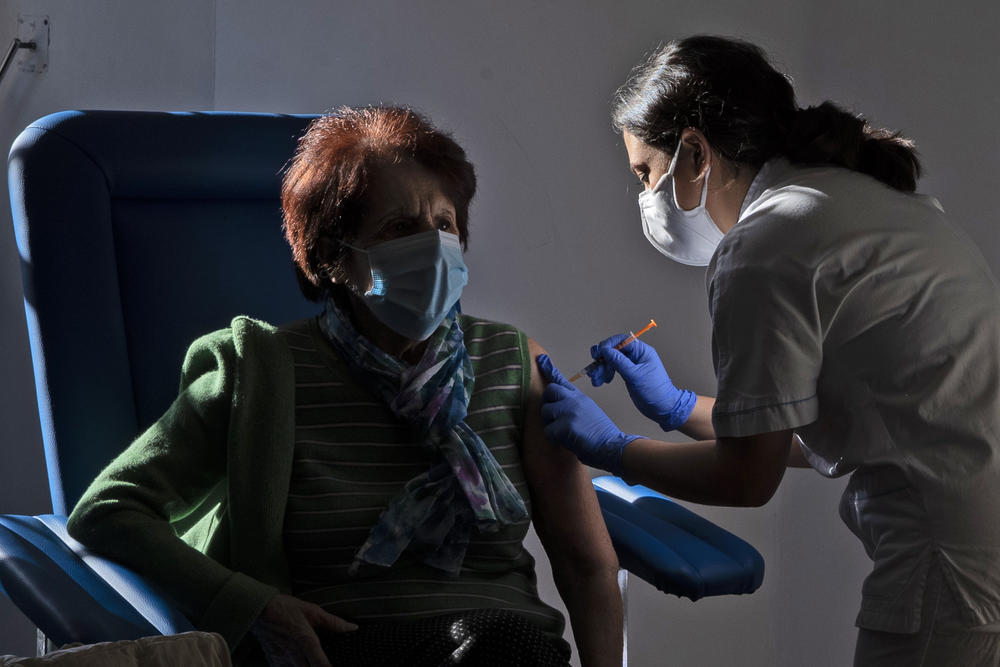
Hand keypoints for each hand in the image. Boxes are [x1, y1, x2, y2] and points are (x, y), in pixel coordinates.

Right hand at [251, 593, 357, 666]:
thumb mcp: (313, 611)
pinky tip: (298, 662)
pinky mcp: (274, 661)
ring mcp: (282, 660)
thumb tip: (352, 627)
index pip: (321, 664)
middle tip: (322, 662)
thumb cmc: (285, 608)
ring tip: (310, 661)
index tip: (333, 666)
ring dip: (305, 666)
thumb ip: (334, 622)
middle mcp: (294, 654)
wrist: (259, 609)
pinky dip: (293, 666)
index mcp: (306, 641)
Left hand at [536, 354, 641, 476]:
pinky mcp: (565, 426)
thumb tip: (558, 410)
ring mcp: (569, 411)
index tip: (540, 358)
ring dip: (551, 425)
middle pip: (549, 391)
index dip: (549, 369)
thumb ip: (574, 407)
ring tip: (566, 433)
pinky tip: (568, 441)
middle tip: (555, 418)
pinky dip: (555, 439)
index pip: (561, 380)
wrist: (613, 446)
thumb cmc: (601, 435)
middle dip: (548, 404)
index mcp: (580, 398)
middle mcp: (574, 400)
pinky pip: (548, 431)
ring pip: (545, 412)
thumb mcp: (590, 412)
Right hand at [588, 334, 696, 431]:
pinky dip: (605, 373)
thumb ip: (619, 361)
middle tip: (594, 370)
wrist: (662, 408)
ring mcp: (631, 365)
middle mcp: (636, 356)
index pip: (622, 340)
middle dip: (602, 359)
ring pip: (611, 360)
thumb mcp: (635, 376)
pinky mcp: (627, 373)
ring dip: (601, 368)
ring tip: (596, 380)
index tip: (599, 354)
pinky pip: (612, 368)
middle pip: (614, 350)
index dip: (608, 345)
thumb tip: (606, 350)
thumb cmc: (655, 391)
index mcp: (642, 351)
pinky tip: (602, 381)